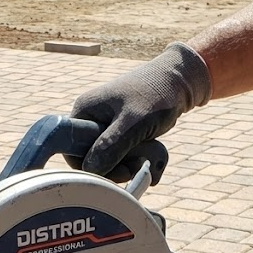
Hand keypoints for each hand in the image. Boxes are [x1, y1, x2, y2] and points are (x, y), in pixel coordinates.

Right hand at [68, 43, 210, 182]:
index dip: (91, 167)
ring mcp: (106, 127)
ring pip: (110, 161)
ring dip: (131, 165)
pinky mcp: (120, 134)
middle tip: (137, 167)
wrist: (181, 83)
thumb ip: (111, 145)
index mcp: (84, 112)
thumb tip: (90, 169)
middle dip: (116, 168)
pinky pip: (123, 157)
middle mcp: (91, 120)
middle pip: (92, 160)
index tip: (118, 170)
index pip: (72, 151)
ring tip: (149, 157)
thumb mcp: (134, 122)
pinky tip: (152, 157)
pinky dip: (138, 161)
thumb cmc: (156, 94)